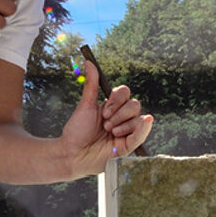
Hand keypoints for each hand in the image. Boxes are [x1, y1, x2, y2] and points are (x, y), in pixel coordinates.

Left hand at [60, 59, 152, 174]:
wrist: (72, 154)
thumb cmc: (77, 132)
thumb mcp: (85, 106)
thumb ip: (91, 84)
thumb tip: (89, 62)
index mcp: (111, 108)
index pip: (124, 93)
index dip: (116, 99)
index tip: (104, 111)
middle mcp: (121, 118)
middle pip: (134, 104)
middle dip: (119, 113)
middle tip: (105, 124)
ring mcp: (126, 132)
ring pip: (138, 118)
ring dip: (123, 124)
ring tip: (110, 133)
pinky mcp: (129, 146)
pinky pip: (142, 134)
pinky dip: (142, 127)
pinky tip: (143, 122)